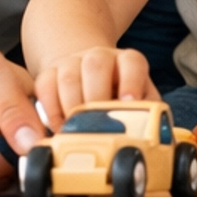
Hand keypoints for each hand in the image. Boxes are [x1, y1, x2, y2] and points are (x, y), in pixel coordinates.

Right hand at [34, 46, 152, 130]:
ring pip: (68, 77)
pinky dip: (50, 111)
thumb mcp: (140, 100)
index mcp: (127, 61)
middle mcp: (100, 57)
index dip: (131, 81)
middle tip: (97, 125)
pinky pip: (44, 87)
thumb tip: (151, 139)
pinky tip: (58, 129)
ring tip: (76, 134)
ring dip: (71, 108)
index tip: (129, 102)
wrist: (88, 77)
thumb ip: (147, 113)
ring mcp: (72, 62)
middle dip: (96, 97)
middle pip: (96, 65)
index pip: (132, 63)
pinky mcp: (49, 73)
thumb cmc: (119, 96)